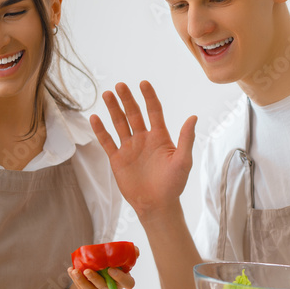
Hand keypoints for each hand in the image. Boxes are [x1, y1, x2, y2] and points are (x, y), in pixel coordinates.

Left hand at [67, 260, 136, 288]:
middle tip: (87, 270)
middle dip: (95, 279)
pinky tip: (71, 270)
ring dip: (82, 282)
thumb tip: (135, 249)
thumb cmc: (114, 263)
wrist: (101, 271)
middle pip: (105, 287)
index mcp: (124, 281)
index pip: (127, 283)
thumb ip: (129, 253)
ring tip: (75, 271)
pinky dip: (75, 280)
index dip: (120, 278)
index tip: (110, 269)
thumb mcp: (122, 258)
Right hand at [90, 81, 196, 217]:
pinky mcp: (117, 159)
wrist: (156, 205)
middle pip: (134, 114)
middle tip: (120, 85)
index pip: (154, 111)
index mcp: (160, 136)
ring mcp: (129, 147)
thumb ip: (187, 139)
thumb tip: (193, 116)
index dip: (149, 97)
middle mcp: (143, 138)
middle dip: (127, 99)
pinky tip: (95, 117)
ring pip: (120, 123)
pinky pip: (107, 141)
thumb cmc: (173, 185)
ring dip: (113, 109)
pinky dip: (101, 130)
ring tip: (107, 94)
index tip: (144, 83)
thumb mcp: (183, 161)